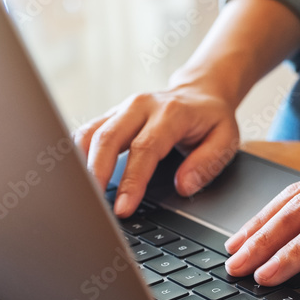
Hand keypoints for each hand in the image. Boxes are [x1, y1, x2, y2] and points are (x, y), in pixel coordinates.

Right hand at [74, 83, 239, 217]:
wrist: (200, 91)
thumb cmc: (211, 120)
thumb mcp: (225, 140)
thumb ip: (206, 163)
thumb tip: (183, 186)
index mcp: (170, 113)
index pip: (144, 149)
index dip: (131, 180)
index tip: (122, 208)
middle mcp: (141, 106)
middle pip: (107, 138)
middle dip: (95, 173)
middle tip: (91, 205)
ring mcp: (121, 108)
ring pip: (90, 133)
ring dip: (80, 163)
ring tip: (78, 194)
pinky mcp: (110, 115)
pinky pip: (86, 132)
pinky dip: (76, 154)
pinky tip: (74, 176)